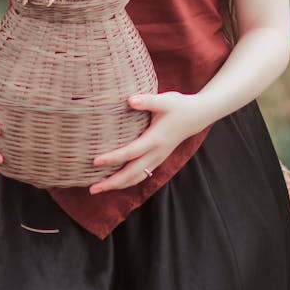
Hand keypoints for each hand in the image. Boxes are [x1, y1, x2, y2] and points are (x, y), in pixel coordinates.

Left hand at [88, 91, 205, 194]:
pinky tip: (115, 182)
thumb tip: (130, 100)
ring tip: (98, 189)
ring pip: (137, 178)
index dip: (113, 158)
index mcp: (155, 139)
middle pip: (132, 174)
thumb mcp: (165, 100)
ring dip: (118, 185)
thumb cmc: (178, 106)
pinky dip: (127, 181)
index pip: (131, 152)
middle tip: (92, 189)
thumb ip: (147, 101)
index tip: (95, 161)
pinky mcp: (158, 159)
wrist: (197, 116)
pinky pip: (141, 175)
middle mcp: (156, 153)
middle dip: (112, 183)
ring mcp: (158, 158)